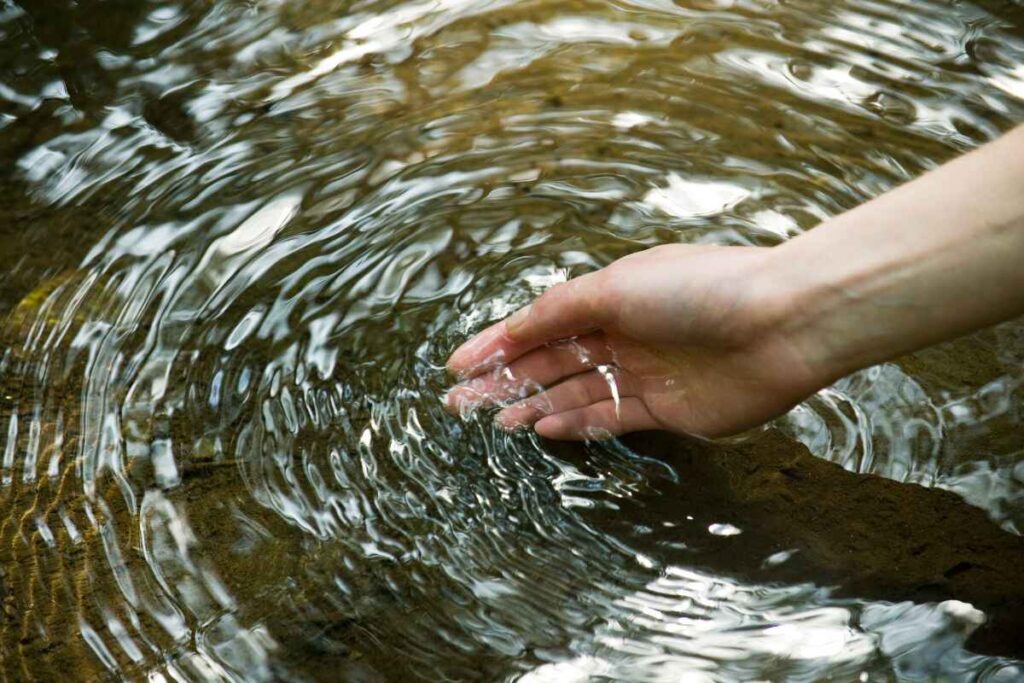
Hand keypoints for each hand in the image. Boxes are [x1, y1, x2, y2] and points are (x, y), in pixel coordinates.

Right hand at [445, 244, 823, 439]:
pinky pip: (609, 418)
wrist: (781, 323)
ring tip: (494, 419)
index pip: (540, 323)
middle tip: (459, 402)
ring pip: (574, 391)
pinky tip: (541, 426)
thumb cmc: (698, 290)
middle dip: (504, 378)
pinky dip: (574, 423)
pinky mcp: (666, 408)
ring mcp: (643, 371)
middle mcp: (623, 333)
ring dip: (533, 403)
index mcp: (610, 296)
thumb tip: (512, 329)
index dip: (497, 343)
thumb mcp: (615, 287)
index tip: (457, 365)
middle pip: (551, 361)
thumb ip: (559, 310)